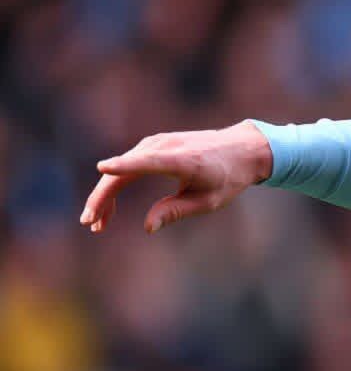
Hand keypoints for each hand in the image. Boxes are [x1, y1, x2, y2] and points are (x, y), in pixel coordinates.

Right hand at [79, 121, 274, 233]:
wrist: (241, 149)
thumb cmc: (227, 177)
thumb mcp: (208, 201)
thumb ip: (176, 211)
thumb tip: (147, 227)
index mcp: (183, 160)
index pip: (149, 162)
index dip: (125, 165)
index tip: (103, 168)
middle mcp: (165, 146)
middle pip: (124, 171)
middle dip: (102, 197)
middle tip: (90, 224)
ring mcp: (156, 143)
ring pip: (121, 170)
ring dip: (105, 196)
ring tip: (98, 224)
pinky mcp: (151, 146)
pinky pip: (127, 167)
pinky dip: (115, 185)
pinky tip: (108, 208)